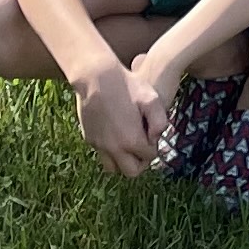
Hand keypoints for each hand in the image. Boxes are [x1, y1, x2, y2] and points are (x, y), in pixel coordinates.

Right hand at [75, 60, 160, 178]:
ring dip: (122, 161)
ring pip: (113, 167)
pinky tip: (114, 132)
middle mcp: (114, 148)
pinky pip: (101, 153)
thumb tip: (156, 138)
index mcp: (132, 140)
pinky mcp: (89, 138)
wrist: (95, 76)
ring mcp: (99, 145)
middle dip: (140, 162)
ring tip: (127, 144)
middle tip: (142, 147)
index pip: (149, 157)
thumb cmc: (127, 84)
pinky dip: (109, 150)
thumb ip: (160, 121)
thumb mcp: (151, 98)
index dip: (153, 147)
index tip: (151, 134)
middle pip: (131, 171)